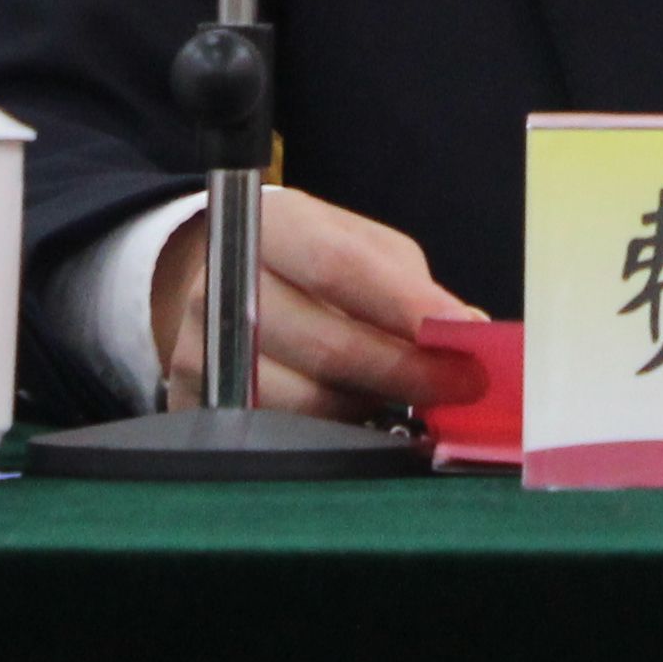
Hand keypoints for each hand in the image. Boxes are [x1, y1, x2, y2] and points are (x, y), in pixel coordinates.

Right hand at [151, 184, 492, 418]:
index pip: (339, 267)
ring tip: (413, 402)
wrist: (214, 281)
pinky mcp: (196, 404)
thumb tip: (465, 330)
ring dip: (374, 409)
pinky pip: (282, 436)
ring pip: (307, 404)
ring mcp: (201, 350)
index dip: (406, 304)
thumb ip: (406, 283)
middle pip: (325, 347)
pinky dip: (336, 434)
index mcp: (270, 225)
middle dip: (406, 373)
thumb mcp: (355, 244)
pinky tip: (366, 421)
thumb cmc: (307, 262)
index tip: (466, 332)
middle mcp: (223, 284)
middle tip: (464, 386)